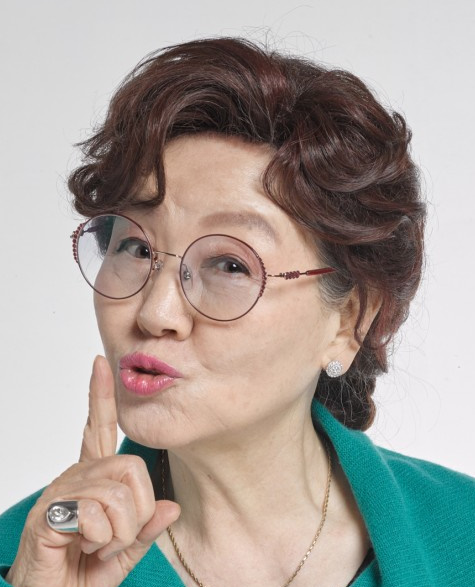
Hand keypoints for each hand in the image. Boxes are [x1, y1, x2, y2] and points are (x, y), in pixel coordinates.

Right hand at [6, 356, 179, 586]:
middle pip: (131, 468)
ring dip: (118, 533)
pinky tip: (83, 546)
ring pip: (118, 495)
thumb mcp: (125, 550)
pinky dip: (101, 539)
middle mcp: (76, 476)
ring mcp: (62, 492)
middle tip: (114, 538)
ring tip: (96, 545)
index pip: (98, 428)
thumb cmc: (82, 573)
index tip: (101, 364)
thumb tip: (171, 506)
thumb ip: (146, 527)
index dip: (101, 396)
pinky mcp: (50, 512)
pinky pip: (97, 514)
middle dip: (136, 514)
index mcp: (93, 478)